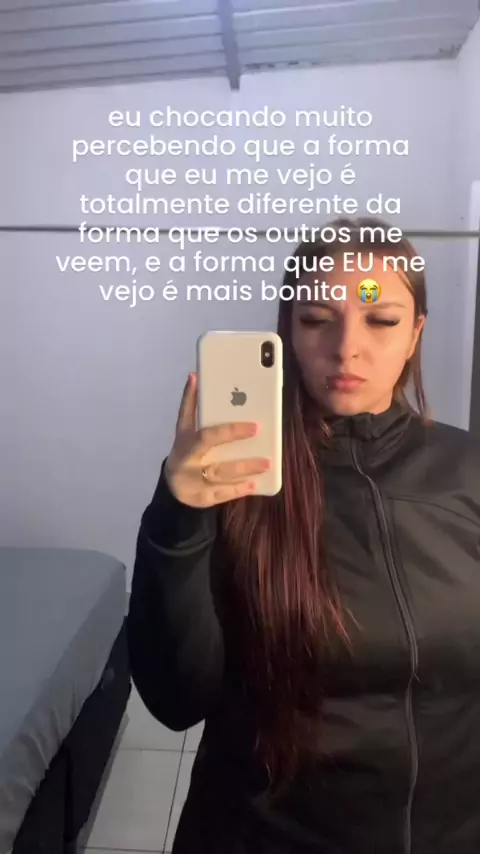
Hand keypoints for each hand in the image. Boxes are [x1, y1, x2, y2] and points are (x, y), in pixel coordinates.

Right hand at [165, 373, 269, 507]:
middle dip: (231, 433)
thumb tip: (196, 376)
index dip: (204, 405)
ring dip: (243, 466)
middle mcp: (187, 456)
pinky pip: (222, 493)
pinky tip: (255, 483)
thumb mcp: (187, 431)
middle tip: (257, 428)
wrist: (174, 488)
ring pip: (219, 471)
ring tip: (266, 463)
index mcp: (185, 438)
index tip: (222, 394)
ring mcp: (193, 478)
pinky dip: (239, 489)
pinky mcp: (202, 497)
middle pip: (208, 442)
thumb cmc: (188, 452)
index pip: (194, 417)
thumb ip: (192, 407)